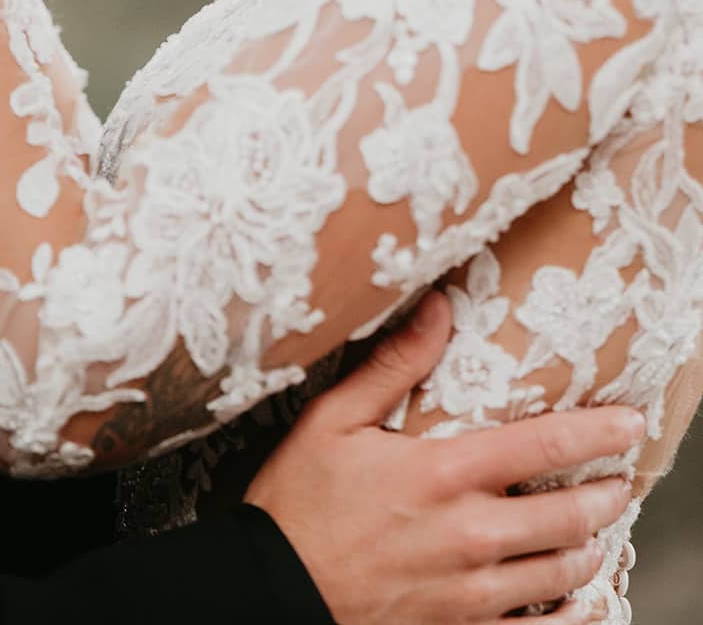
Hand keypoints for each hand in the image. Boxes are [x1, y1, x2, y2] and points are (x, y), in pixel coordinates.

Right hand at [245, 292, 637, 624]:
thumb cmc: (298, 502)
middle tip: (620, 481)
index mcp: (444, 474)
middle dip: (605, 496)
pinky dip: (570, 615)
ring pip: (561, 573)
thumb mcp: (334, 418)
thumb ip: (393, 364)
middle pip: (569, 516)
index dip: (596, 432)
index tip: (628, 422)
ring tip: (594, 532)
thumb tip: (438, 306)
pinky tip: (577, 601)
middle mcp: (471, 534)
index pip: (544, 446)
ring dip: (588, 549)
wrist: (273, 590)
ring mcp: (471, 593)